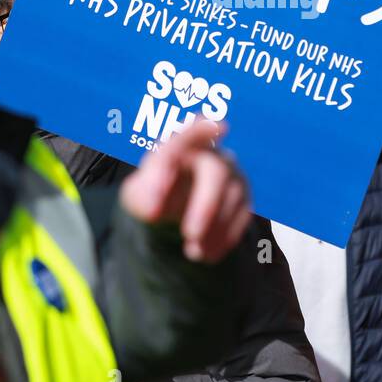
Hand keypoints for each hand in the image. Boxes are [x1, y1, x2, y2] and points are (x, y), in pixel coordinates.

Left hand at [120, 120, 251, 262]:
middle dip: (206, 205)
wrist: (172, 216)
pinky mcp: (243, 199)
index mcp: (180, 148)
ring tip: (192, 252)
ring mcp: (231, 176)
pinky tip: (206, 253)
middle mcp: (210, 156)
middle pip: (216, 171)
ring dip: (213, 229)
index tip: (219, 127)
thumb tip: (154, 207)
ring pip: (233, 197)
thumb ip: (143, 195)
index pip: (190, 134)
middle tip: (190, 234)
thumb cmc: (154, 196)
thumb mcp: (137, 196)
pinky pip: (243, 216)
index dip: (202, 130)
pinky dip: (225, 238)